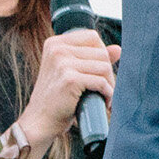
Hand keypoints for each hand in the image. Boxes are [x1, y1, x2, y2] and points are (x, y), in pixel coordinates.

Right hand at [17, 29, 120, 147]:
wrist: (40, 121)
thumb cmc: (57, 98)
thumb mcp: (71, 72)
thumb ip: (92, 58)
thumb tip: (118, 49)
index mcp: (55, 43)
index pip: (92, 37)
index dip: (102, 54)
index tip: (100, 72)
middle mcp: (57, 49)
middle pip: (101, 52)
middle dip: (108, 72)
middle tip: (106, 88)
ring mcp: (62, 63)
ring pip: (104, 66)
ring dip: (110, 84)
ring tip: (105, 96)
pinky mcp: (70, 79)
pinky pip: (101, 82)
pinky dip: (107, 93)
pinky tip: (104, 102)